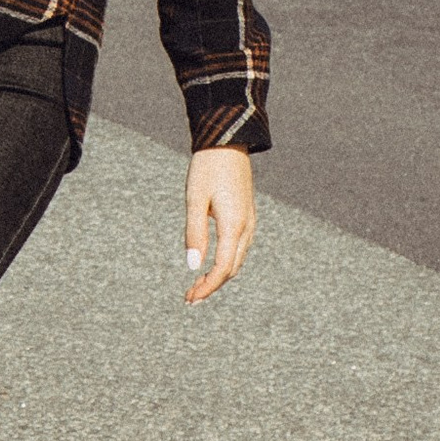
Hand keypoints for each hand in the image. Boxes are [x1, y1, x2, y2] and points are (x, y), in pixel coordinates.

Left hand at [183, 144, 254, 300]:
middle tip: (189, 297)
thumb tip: (193, 266)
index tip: (190, 298)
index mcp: (234, 225)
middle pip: (232, 269)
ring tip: (197, 286)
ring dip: (219, 276)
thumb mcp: (195, 199)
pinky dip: (226, 263)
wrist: (227, 142)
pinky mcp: (247, 216)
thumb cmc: (207, 168)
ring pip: (237, 261)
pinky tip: (211, 265)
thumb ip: (194, 233)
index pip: (223, 268)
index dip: (208, 287)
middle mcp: (246, 228)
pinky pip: (239, 249)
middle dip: (212, 286)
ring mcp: (250, 222)